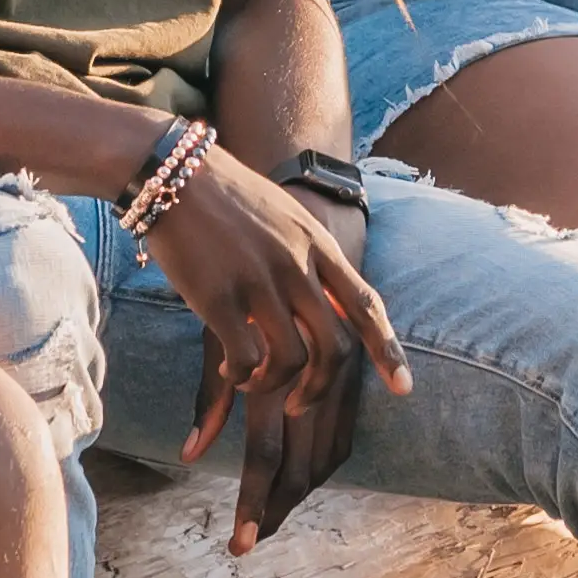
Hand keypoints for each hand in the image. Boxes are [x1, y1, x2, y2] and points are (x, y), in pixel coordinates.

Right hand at [136, 150, 407, 548]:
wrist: (173, 172)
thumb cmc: (228, 197)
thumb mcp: (286, 217)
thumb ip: (310, 255)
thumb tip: (330, 299)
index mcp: (317, 244)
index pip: (366, 305)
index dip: (388, 350)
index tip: (404, 388)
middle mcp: (297, 265)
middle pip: (334, 346)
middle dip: (321, 388)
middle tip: (300, 405)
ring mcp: (260, 282)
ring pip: (293, 360)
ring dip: (275, 384)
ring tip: (255, 382)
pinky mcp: (220, 298)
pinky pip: (247, 359)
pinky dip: (242, 376)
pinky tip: (230, 370)